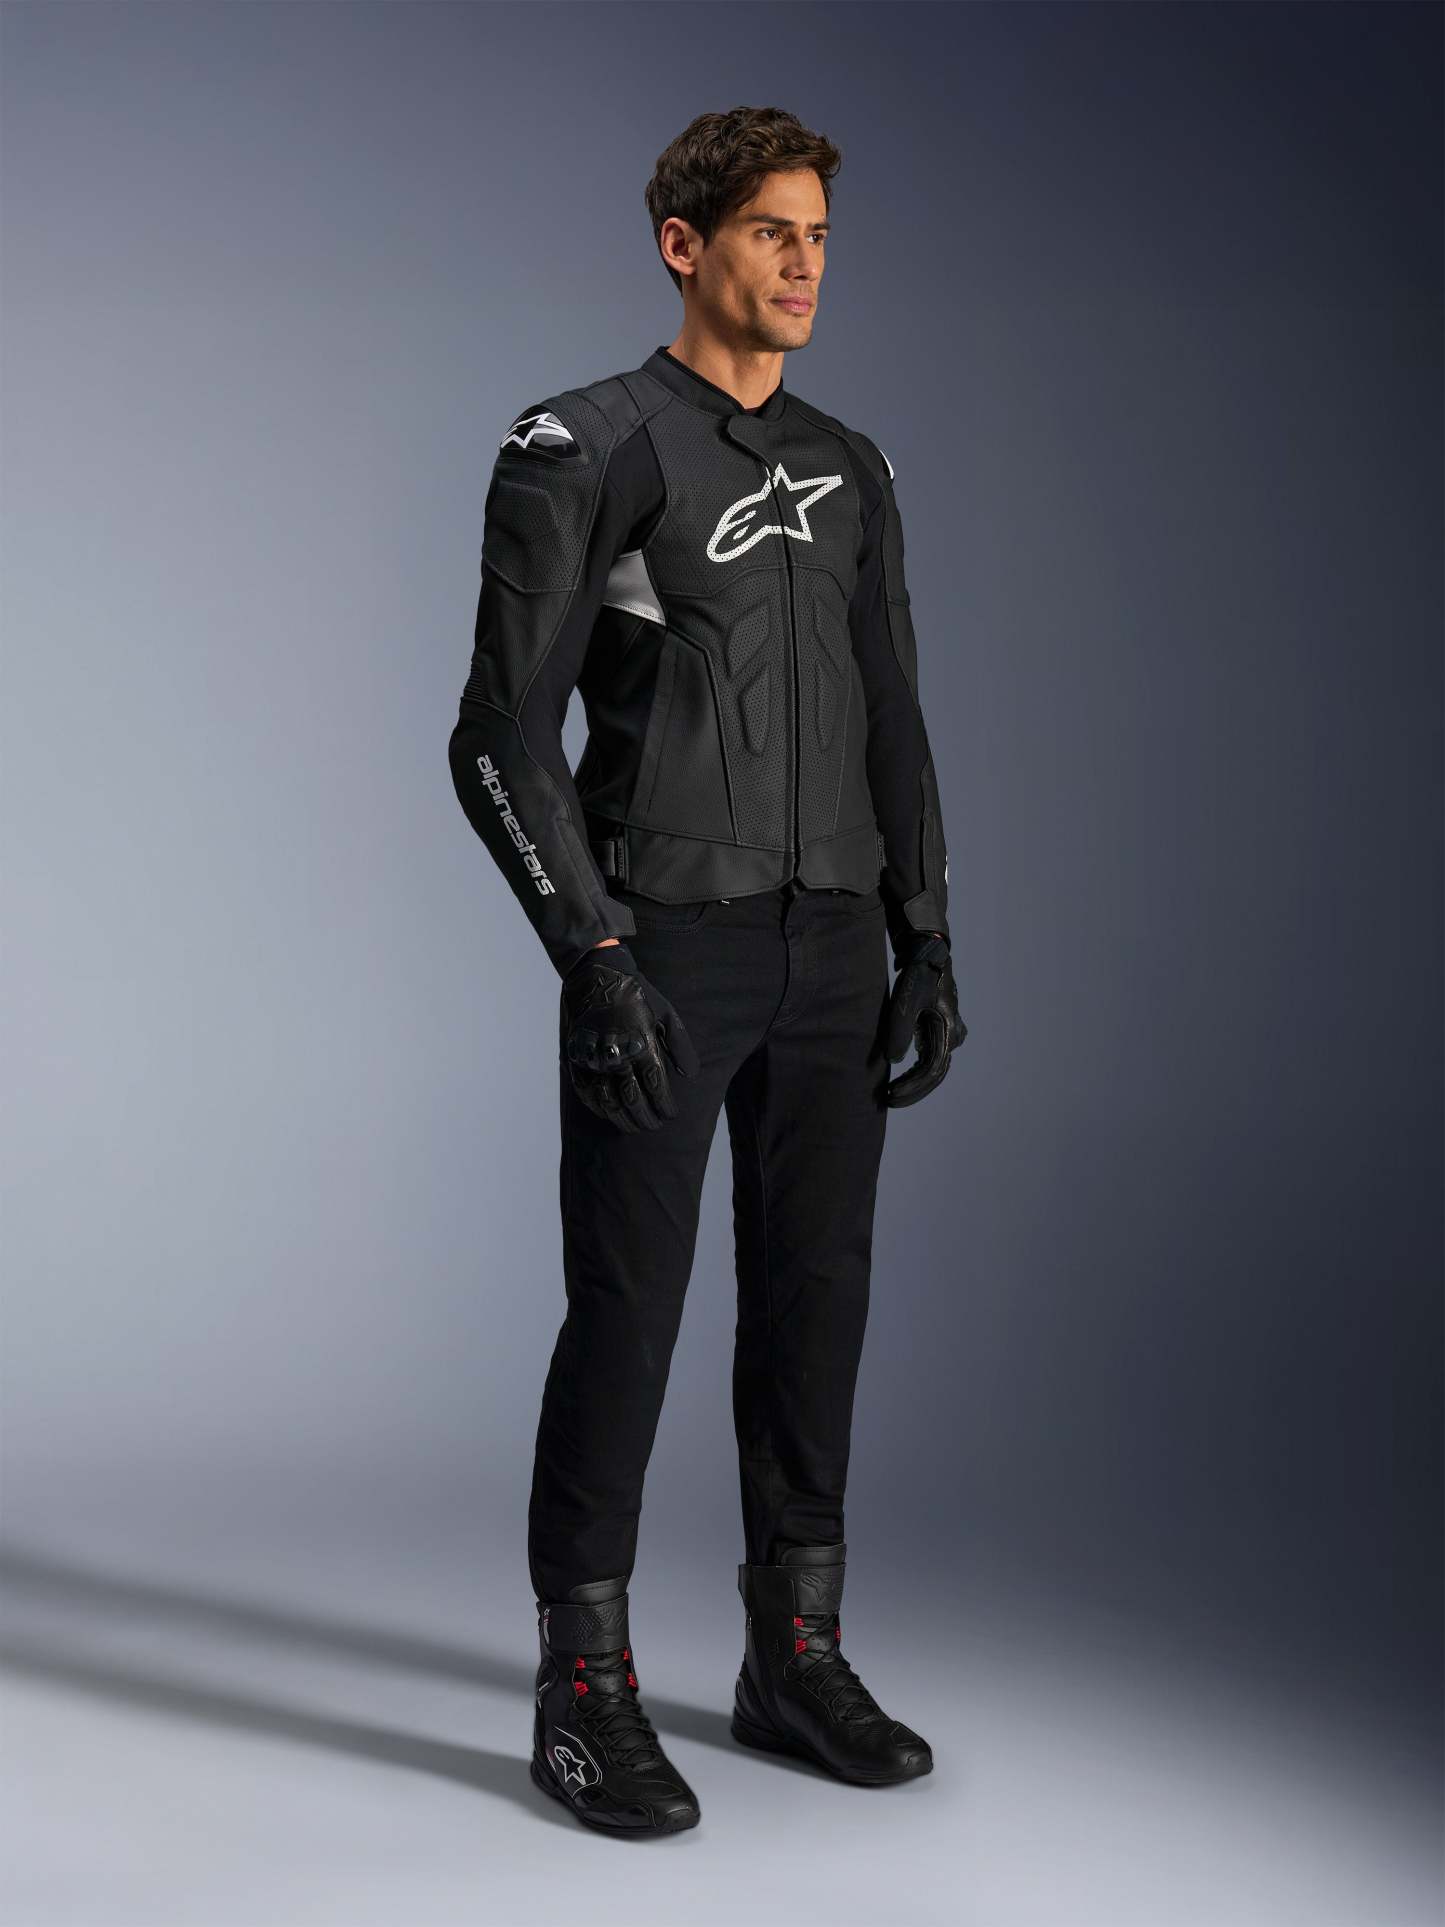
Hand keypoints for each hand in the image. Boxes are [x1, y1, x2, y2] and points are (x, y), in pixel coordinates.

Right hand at [560, 943, 700, 1131]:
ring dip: (622, 1119)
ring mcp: (594, 1057)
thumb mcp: (667, 1014)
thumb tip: (691, 1075)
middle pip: (633, 1098)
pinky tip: (609, 1113)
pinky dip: (598, 1107)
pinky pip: (586, 1091)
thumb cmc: (638, 997)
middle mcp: (618, 1053)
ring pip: (608, 1100)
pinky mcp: (577, 1057)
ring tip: (633, 1127)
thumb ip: (681, 1045)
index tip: (671, 1115)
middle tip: (654, 1126)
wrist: (598, 977)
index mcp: (642, 1043)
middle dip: (646, 1118)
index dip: (665, 1106)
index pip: (656, 1086)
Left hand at [884, 933, 965, 1107]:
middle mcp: (953, 1036)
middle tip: (887, 1099)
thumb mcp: (906, 1002)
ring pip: (933, 1067)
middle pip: (933, 1074)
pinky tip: (901, 1078)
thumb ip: (899, 1031)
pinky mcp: (941, 1029)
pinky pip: (931, 1057)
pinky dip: (916, 1071)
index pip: (930, 1072)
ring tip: (891, 1092)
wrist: (928, 954)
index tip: (889, 1096)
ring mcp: (950, 1033)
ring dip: (914, 1082)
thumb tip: (894, 1060)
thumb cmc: (918, 975)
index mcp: (948, 1032)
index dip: (911, 1088)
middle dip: (911, 1090)